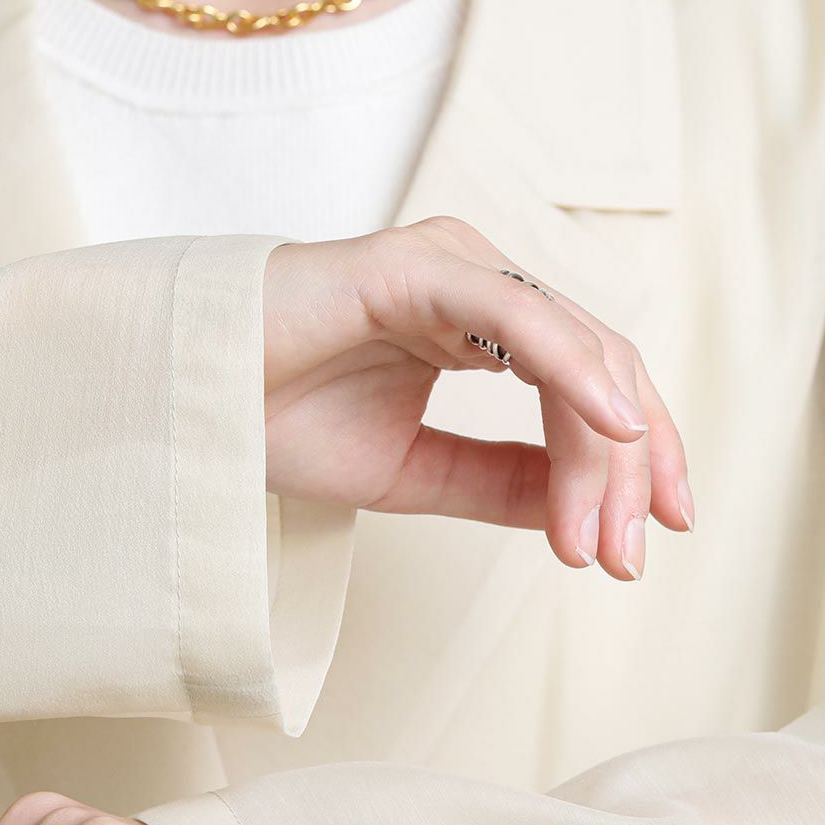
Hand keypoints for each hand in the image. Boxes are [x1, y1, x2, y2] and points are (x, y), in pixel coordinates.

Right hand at [264, 215, 692, 577]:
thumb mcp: (412, 474)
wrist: (179, 403)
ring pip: (574, 351)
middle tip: (626, 558)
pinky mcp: (417, 267)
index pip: (590, 385)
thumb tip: (585, 513)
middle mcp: (479, 284)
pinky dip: (575, 371)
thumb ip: (498, 483)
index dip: (630, 463)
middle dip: (626, 470)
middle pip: (601, 371)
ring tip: (602, 532)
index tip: (645, 542)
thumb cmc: (272, 421)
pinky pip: (518, 318)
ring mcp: (453, 266)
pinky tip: (613, 428)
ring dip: (602, 450)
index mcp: (479, 324)